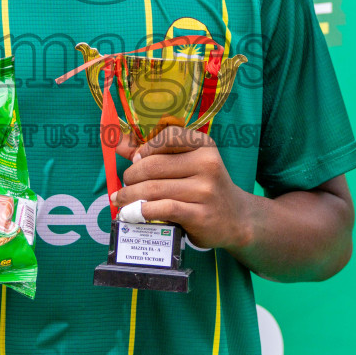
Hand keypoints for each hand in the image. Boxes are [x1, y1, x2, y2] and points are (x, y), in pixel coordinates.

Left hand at [110, 126, 252, 252]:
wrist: (237, 219)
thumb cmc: (205, 188)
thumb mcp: (189, 165)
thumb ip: (155, 154)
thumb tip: (118, 144)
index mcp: (204, 146)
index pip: (168, 135)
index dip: (146, 147)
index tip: (136, 159)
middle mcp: (207, 164)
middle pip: (154, 165)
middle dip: (131, 176)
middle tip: (124, 185)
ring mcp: (205, 191)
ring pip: (153, 189)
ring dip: (129, 196)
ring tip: (121, 200)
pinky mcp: (200, 215)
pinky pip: (161, 209)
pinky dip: (141, 211)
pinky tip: (132, 213)